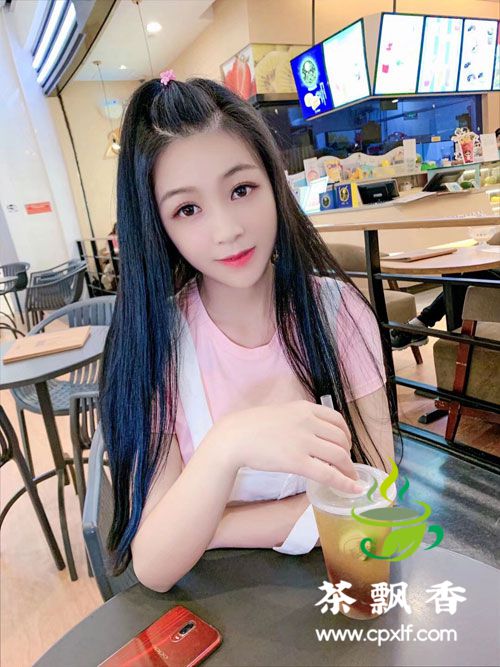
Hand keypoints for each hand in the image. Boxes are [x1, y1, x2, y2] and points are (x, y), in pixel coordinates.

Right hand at [209, 400, 361, 494]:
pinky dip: (345, 482)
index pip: (337, 420)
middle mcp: (308, 421)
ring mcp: (304, 441)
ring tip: (350, 478)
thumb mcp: (282, 413)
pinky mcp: (298, 461)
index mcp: (305, 408)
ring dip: (349, 469)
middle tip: (346, 465)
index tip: (346, 445)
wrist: (235, 436)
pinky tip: (353, 489)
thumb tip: (316, 434)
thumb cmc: (253, 426)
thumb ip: (301, 419)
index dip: (347, 435)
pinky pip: (329, 473)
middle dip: (348, 454)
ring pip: (339, 456)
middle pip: (341, 439)